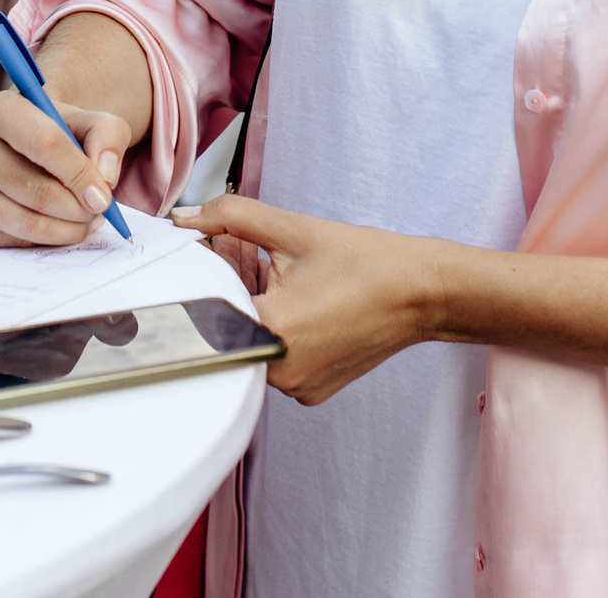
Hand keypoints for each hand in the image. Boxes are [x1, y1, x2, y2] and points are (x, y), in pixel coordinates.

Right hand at [0, 88, 133, 248]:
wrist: (19, 147)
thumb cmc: (57, 133)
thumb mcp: (90, 121)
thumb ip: (108, 137)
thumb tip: (104, 178)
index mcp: (0, 109)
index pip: (45, 144)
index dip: (81, 175)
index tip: (104, 197)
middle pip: (38, 192)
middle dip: (79, 210)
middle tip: (97, 212)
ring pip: (26, 222)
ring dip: (67, 230)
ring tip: (84, 220)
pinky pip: (10, 241)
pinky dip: (42, 240)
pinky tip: (54, 224)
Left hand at [173, 196, 446, 404]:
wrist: (420, 292)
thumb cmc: (365, 262)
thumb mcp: (290, 230)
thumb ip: (230, 218)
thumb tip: (187, 218)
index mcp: (271, 332)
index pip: (210, 301)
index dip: (207, 267)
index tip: (211, 245)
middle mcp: (280, 371)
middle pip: (229, 322)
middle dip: (229, 280)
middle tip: (240, 244)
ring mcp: (297, 386)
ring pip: (252, 339)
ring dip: (252, 302)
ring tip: (271, 266)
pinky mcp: (311, 390)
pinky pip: (274, 356)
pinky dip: (275, 326)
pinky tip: (291, 295)